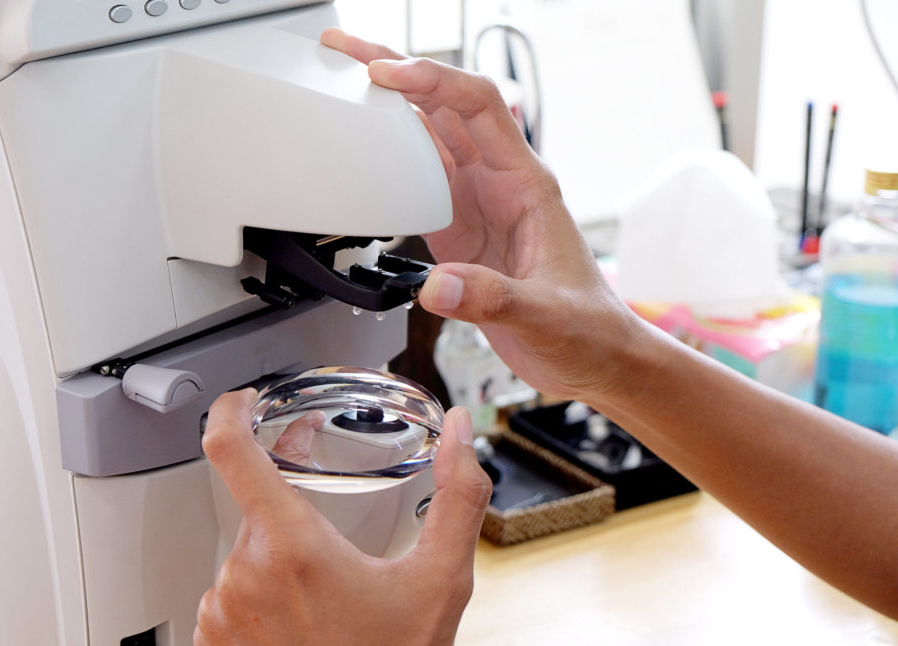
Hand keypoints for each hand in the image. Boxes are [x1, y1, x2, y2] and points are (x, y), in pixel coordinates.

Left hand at [194, 389, 492, 645]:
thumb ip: (458, 496)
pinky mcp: (213, 642)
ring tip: (326, 606)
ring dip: (280, 566)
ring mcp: (222, 612)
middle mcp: (242, 575)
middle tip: (337, 558)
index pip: (229, 450)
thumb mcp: (440, 582)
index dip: (228, 412)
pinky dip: (261, 599)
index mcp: (292, 546)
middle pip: (258, 512)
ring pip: (246, 556)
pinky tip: (302, 626)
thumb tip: (461, 433)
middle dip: (295, 520)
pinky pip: (230, 596)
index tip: (242, 401)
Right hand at [321, 29, 643, 402]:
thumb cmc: (586, 326)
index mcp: (526, 184)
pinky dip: (384, 157)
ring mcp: (475, 202)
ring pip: (426, 136)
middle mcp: (498, 182)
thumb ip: (492, 298)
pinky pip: (415, 179)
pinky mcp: (457, 229)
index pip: (479, 108)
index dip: (432, 82)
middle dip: (395, 70)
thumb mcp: (546, 315)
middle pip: (444, 106)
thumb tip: (437, 286)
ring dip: (384, 107)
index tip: (386, 76)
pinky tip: (359, 147)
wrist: (591, 355)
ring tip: (339, 82)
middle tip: (344, 50)